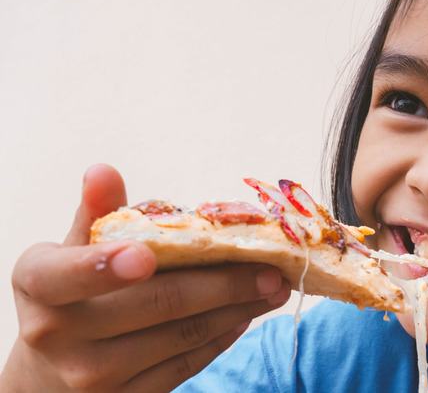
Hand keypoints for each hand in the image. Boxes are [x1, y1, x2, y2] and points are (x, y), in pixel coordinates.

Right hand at [0, 164, 290, 391]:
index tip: (147, 256)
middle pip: (155, 304)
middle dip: (222, 283)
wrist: (51, 370)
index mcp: (39, 285)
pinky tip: (246, 313)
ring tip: (273, 287)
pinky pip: (187, 365)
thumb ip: (95, 214)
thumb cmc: (71, 292)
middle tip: (270, 267)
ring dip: (237, 309)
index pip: (69, 274)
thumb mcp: (70, 251)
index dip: (105, 266)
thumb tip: (104, 171)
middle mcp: (57, 335)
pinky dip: (223, 336)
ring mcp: (91, 377)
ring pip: (182, 336)